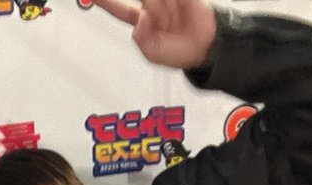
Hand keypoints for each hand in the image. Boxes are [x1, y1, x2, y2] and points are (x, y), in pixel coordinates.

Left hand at [93, 0, 217, 70]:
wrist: (205, 48)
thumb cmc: (180, 52)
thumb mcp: (152, 53)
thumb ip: (140, 37)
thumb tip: (141, 18)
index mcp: (142, 22)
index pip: (119, 8)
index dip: (105, 2)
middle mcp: (152, 7)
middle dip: (143, 3)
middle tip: (153, 15)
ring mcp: (167, 0)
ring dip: (159, 8)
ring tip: (168, 19)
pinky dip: (171, 3)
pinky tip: (174, 7)